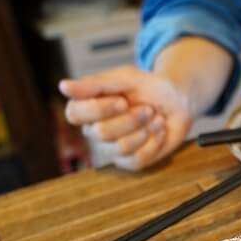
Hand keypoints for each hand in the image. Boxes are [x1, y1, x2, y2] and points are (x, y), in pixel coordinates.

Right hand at [61, 65, 192, 170]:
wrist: (177, 100)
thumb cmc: (147, 87)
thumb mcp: (123, 79)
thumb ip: (94, 84)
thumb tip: (63, 86)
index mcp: (86, 108)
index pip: (75, 114)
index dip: (100, 109)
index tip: (123, 100)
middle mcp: (94, 131)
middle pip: (102, 132)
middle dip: (131, 118)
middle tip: (147, 108)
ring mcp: (112, 149)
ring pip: (121, 147)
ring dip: (145, 129)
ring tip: (155, 117)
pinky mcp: (131, 161)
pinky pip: (138, 159)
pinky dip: (155, 141)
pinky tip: (160, 129)